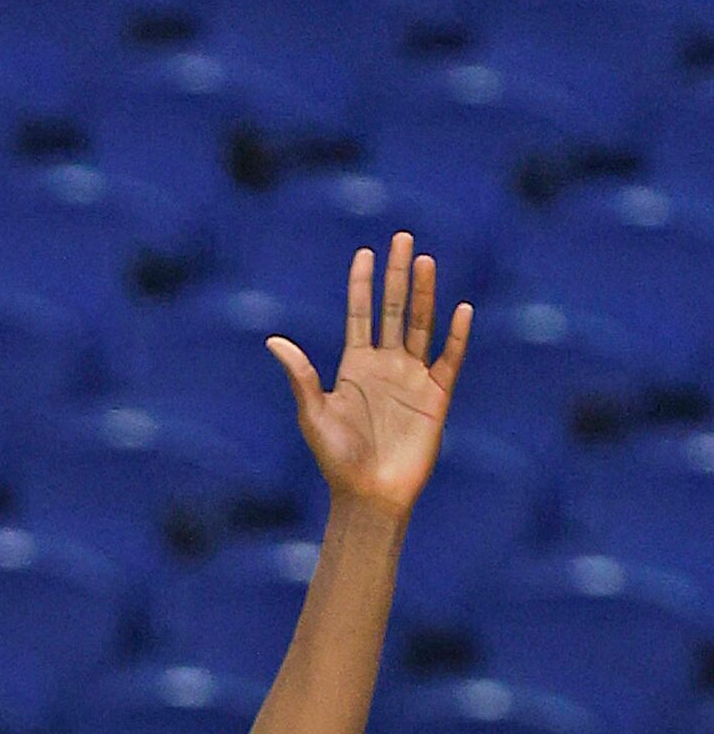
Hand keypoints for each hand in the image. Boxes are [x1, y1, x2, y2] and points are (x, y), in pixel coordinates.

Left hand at [268, 233, 470, 518]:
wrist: (369, 494)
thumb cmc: (336, 459)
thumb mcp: (313, 414)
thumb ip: (300, 375)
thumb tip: (273, 340)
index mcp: (354, 365)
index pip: (360, 314)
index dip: (362, 284)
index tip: (365, 252)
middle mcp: (385, 365)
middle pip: (393, 309)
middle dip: (397, 275)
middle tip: (402, 238)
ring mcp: (412, 378)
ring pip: (421, 325)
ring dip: (424, 294)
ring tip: (425, 260)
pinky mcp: (436, 397)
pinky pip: (449, 359)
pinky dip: (456, 336)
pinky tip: (460, 309)